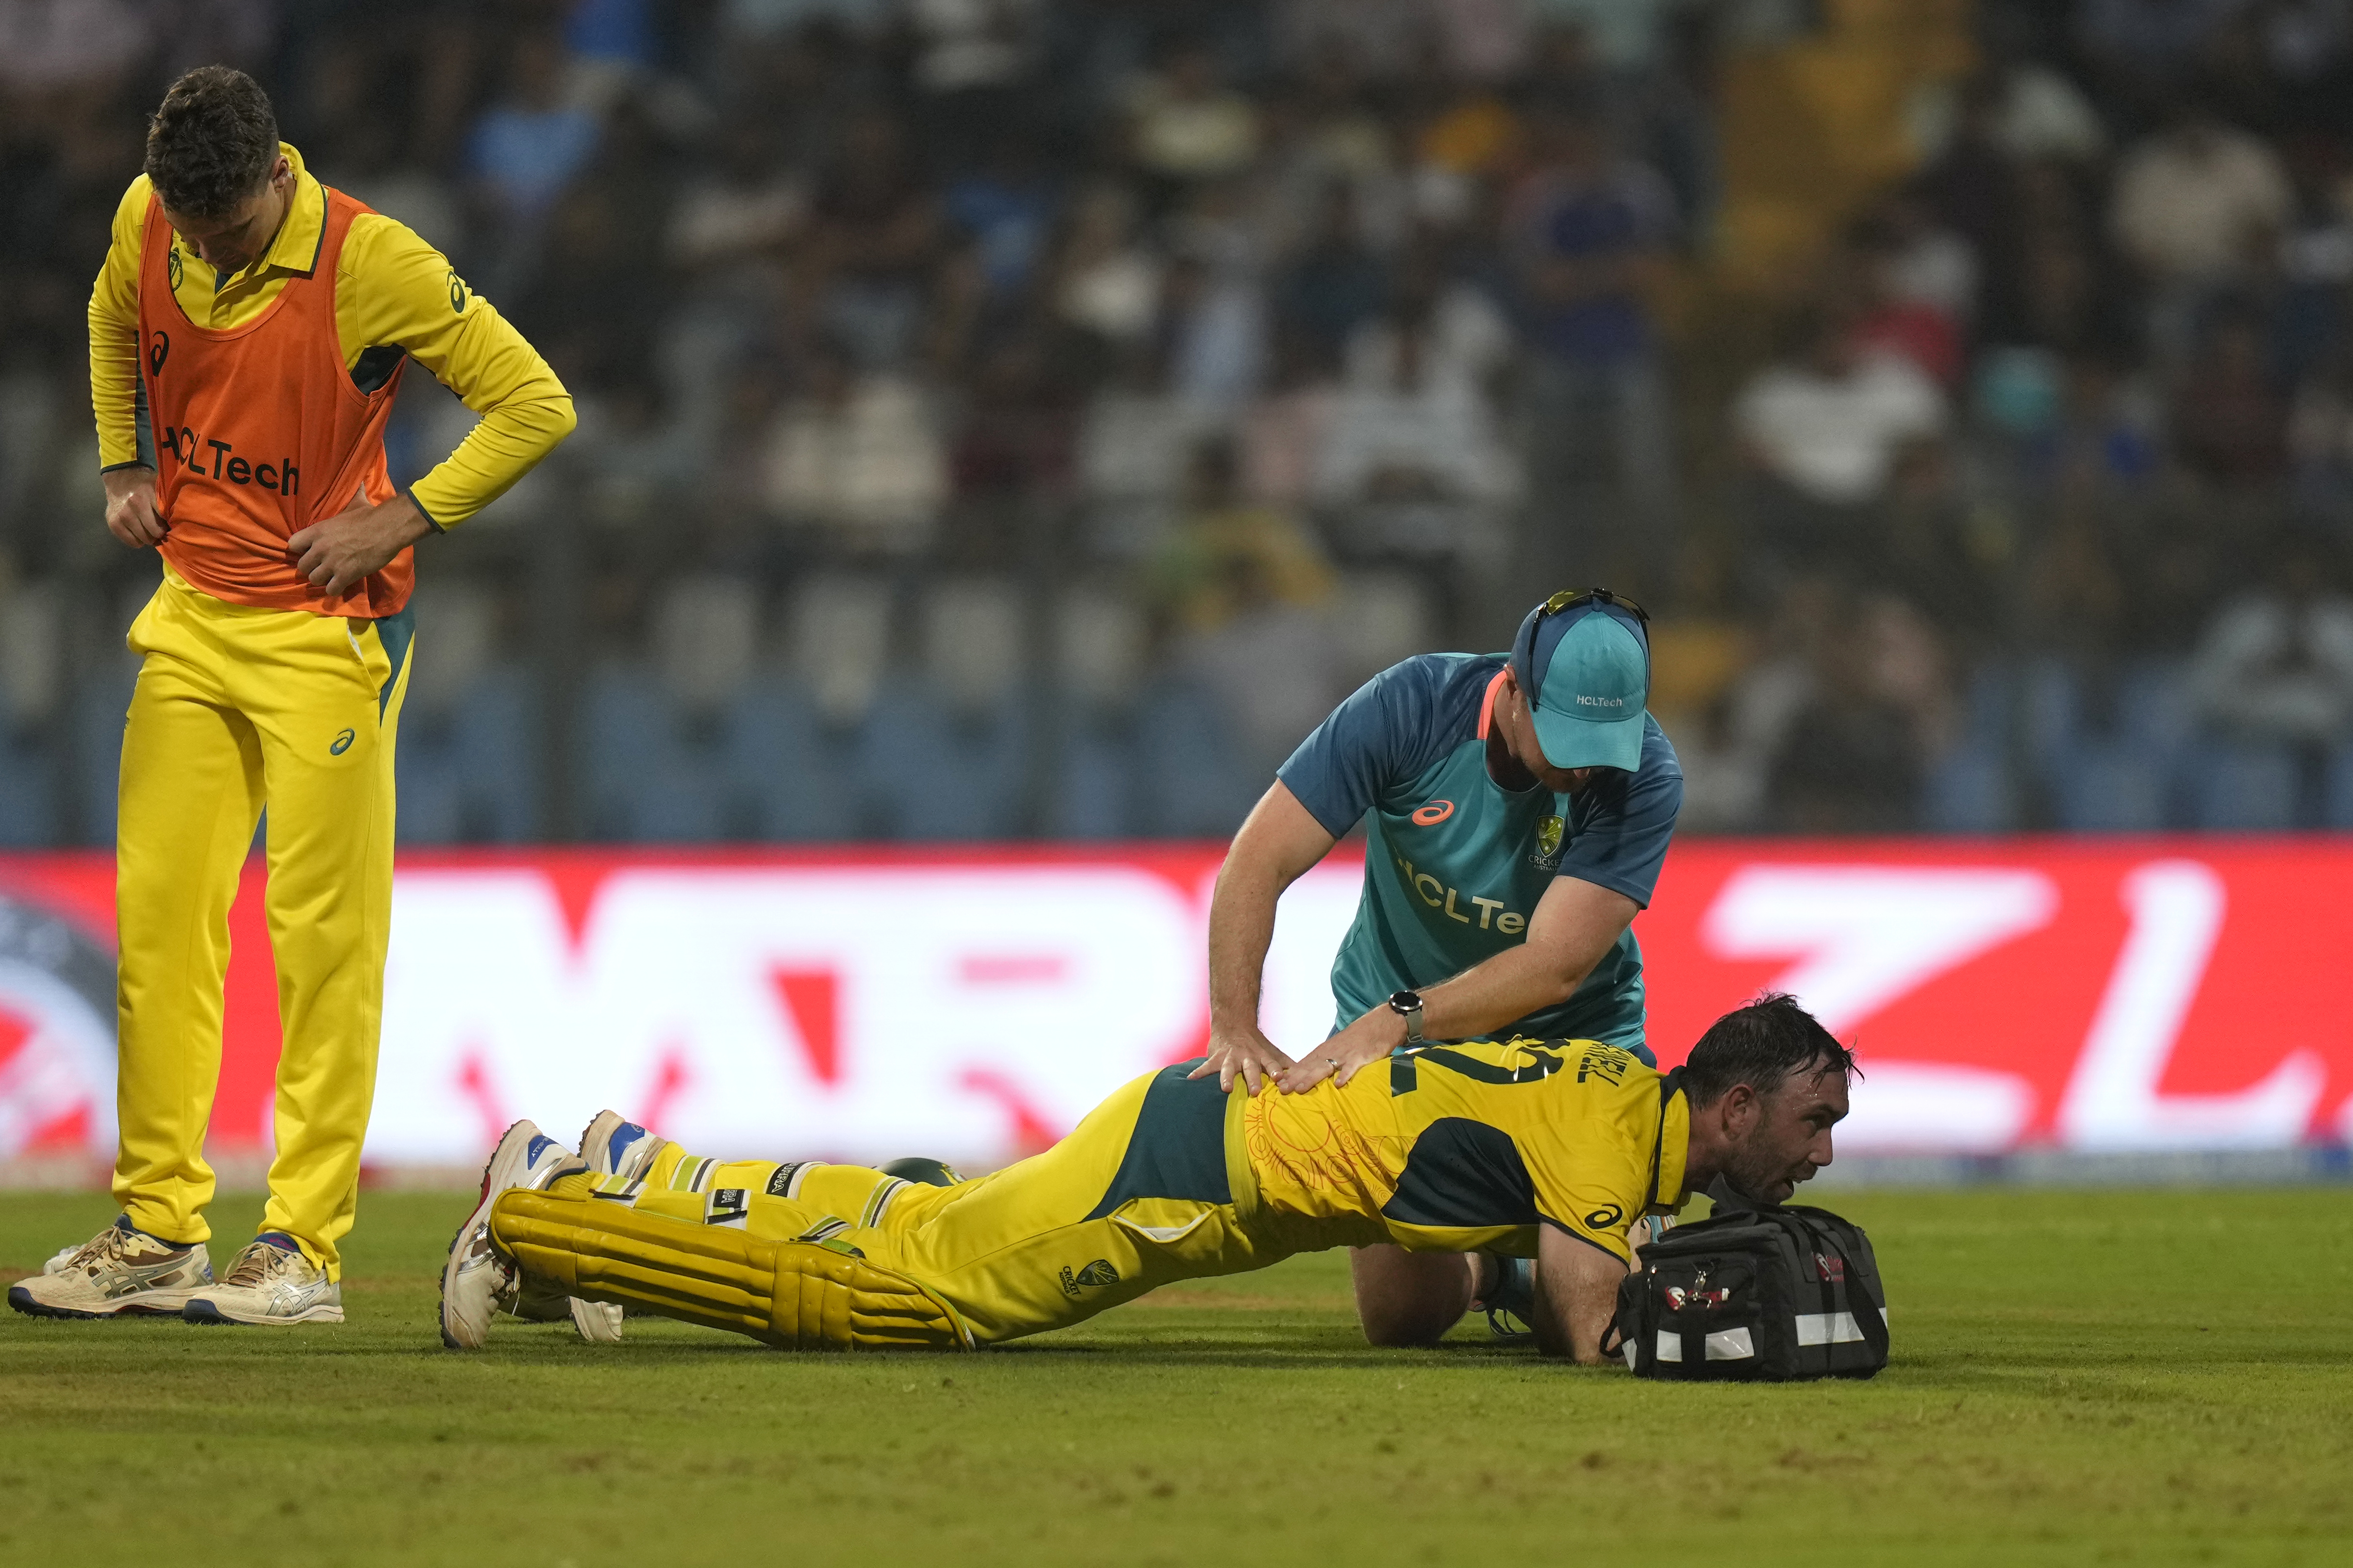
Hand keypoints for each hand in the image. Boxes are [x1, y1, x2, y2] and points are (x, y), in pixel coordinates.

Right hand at [103, 467, 165, 548]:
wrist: (120, 479)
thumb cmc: (145, 485)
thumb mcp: (159, 487)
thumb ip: (169, 501)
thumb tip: (181, 520)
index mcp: (149, 495)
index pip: (166, 518)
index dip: (171, 524)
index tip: (172, 525)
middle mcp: (135, 505)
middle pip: (155, 532)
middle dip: (161, 533)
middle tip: (161, 530)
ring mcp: (123, 515)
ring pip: (144, 539)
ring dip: (150, 538)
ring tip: (150, 531)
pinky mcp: (113, 523)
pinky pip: (132, 542)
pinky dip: (138, 541)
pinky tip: (140, 533)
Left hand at [287, 493, 431, 597]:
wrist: (387, 529)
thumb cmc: (370, 515)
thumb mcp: (355, 503)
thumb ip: (351, 495)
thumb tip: (359, 480)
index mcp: (318, 531)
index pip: (292, 544)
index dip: (300, 549)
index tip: (309, 550)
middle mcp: (320, 548)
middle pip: (302, 566)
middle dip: (311, 568)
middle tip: (322, 567)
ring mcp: (332, 563)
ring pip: (314, 579)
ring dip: (323, 580)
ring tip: (331, 577)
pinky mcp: (346, 575)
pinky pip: (331, 590)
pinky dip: (335, 589)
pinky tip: (341, 585)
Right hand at [1189, 1023, 1294, 1095]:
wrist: (1234, 1023)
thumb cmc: (1256, 1043)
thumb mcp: (1272, 1051)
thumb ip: (1286, 1064)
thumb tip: (1303, 1076)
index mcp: (1261, 1056)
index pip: (1271, 1064)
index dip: (1275, 1071)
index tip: (1279, 1079)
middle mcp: (1246, 1057)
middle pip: (1250, 1069)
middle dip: (1252, 1079)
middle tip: (1255, 1092)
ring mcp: (1230, 1057)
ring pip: (1228, 1068)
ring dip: (1226, 1078)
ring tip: (1225, 1088)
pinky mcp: (1215, 1057)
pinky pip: (1206, 1066)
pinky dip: (1198, 1072)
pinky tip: (1190, 1079)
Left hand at [1275, 1005, 1405, 1093]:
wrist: (1381, 1022)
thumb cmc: (1358, 1037)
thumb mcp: (1338, 1047)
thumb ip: (1325, 1059)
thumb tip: (1309, 1073)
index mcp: (1326, 1050)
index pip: (1304, 1063)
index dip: (1291, 1074)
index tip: (1277, 1085)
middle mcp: (1332, 1051)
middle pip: (1310, 1066)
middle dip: (1295, 1078)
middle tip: (1282, 1090)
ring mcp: (1346, 1054)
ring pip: (1326, 1067)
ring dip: (1312, 1078)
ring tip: (1300, 1089)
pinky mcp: (1362, 1057)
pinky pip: (1352, 1067)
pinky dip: (1345, 1075)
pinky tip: (1338, 1085)